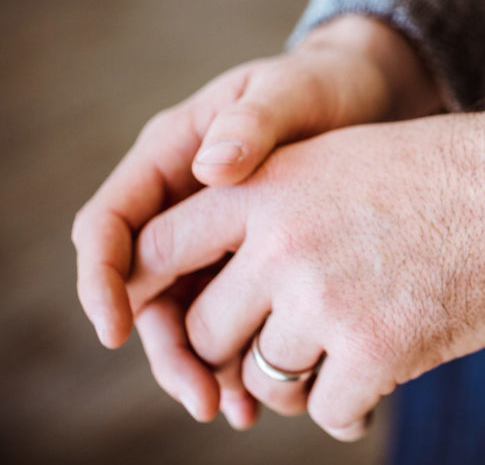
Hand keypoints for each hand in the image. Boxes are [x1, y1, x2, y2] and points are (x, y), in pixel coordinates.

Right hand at [72, 14, 441, 425]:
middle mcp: (182, 204)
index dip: (103, 281)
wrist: (371, 98)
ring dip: (206, 364)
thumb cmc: (324, 85)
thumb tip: (209, 168)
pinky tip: (271, 388)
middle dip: (166, 348)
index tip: (117, 331)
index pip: (110, 225)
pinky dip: (245, 352)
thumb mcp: (292, 90)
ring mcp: (217, 236)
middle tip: (205, 399)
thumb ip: (252, 122)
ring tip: (243, 410)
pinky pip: (234, 312)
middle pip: (146, 289)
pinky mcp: (253, 259)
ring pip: (189, 313)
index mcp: (170, 157)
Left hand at [125, 93, 484, 439]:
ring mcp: (325, 298)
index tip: (162, 318)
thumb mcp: (337, 161)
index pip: (155, 248)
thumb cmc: (439, 174)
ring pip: (262, 378)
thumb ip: (271, 208)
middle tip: (276, 346)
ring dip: (292, 381)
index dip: (147, 291)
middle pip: (204, 330)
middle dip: (234, 347)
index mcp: (264, 186)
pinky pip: (326, 410)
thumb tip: (222, 282)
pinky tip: (371, 386)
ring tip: (332, 363)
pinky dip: (346, 406)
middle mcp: (281, 242)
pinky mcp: (375, 350)